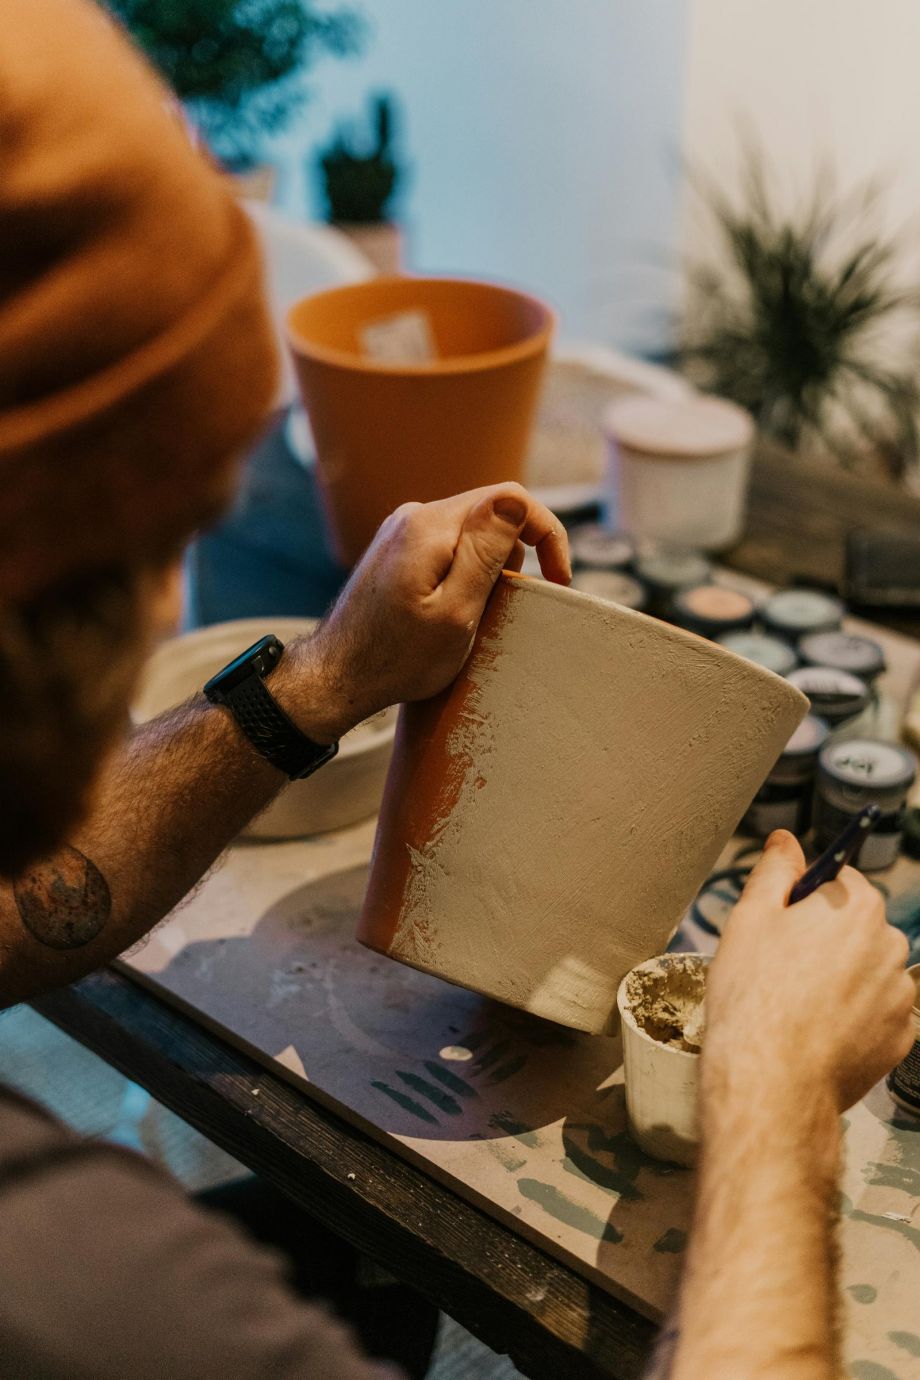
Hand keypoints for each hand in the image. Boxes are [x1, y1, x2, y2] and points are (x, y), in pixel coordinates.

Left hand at [287, 483, 569, 741]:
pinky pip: (449, 546)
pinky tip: (455, 610)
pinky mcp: (397, 550)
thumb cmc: (396, 658)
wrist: (336, 677)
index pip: (509, 498)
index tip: (557, 579)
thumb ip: (486, 553)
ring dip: (491, 567)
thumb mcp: (455, 613)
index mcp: (429, 526)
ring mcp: (402, 531)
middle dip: (517, 555)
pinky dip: (467, 572)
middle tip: (509, 608)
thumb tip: (516, 500)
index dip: (546, 533)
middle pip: (491, 513)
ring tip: (477, 615)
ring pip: (472, 532)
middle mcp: (413, 516)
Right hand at [705, 830, 914, 1113]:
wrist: (771, 1082)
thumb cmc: (754, 997)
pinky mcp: (902, 1039)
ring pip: (867, 971)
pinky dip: (853, 1018)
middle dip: (825, 939)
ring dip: (841, 978)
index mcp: (857, 907)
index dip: (803, 900)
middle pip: (856, 926)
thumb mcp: (750, 918)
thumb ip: (774, 871)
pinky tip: (818, 1031)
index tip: (780, 926)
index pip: (838, 880)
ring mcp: (901, 997)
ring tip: (797, 1006)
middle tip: (780, 968)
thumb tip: (784, 840)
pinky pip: (877, 1014)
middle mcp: (891, 946)